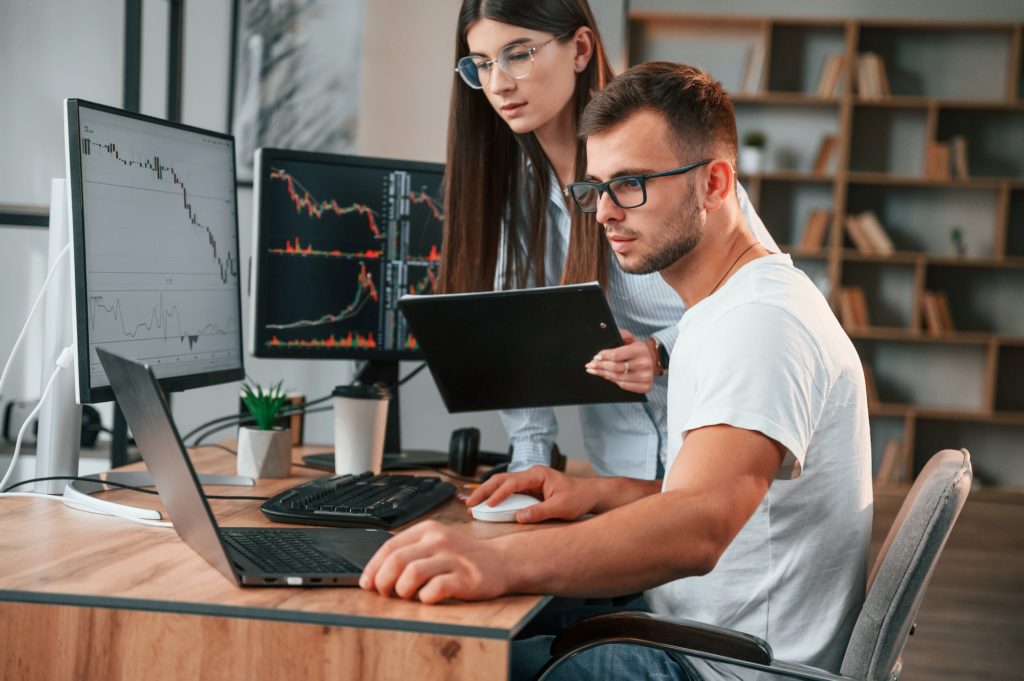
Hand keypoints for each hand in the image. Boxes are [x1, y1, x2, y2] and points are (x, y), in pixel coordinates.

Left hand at [359, 520, 508, 603]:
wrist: (501, 562)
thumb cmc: (463, 556)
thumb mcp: (436, 543)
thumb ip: (411, 551)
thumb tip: (376, 573)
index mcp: (428, 529)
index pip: (390, 546)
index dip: (373, 567)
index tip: (368, 582)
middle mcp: (440, 540)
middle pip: (397, 560)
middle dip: (383, 581)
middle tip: (385, 593)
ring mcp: (453, 559)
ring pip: (412, 574)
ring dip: (402, 590)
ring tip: (407, 595)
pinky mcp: (466, 578)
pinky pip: (435, 589)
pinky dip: (424, 598)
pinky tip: (427, 598)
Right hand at [465, 465, 596, 522]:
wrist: (589, 494)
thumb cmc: (578, 497)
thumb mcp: (561, 507)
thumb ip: (540, 512)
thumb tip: (520, 517)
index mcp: (538, 474)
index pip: (512, 482)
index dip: (498, 494)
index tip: (488, 505)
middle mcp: (531, 475)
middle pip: (501, 479)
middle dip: (484, 491)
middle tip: (469, 503)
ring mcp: (528, 482)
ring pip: (501, 484)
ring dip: (486, 494)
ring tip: (472, 505)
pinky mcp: (528, 490)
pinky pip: (508, 492)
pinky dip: (495, 498)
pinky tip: (486, 506)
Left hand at [584, 330, 658, 393]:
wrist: (653, 360)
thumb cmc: (638, 349)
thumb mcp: (631, 338)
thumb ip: (620, 334)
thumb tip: (605, 331)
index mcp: (640, 349)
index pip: (616, 355)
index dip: (603, 356)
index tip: (595, 357)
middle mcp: (644, 363)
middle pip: (615, 368)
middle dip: (599, 366)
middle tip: (590, 365)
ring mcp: (646, 376)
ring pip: (617, 378)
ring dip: (604, 374)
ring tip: (595, 371)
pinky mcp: (646, 386)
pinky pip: (624, 386)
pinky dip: (614, 381)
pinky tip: (607, 376)